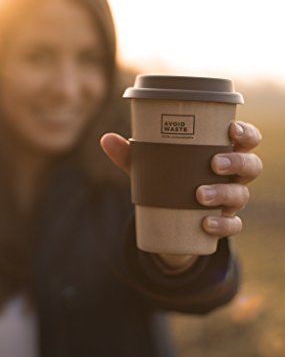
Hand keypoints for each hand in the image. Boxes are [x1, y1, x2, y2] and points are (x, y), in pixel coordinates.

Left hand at [100, 121, 262, 269]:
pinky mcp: (224, 222)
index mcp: (222, 152)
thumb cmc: (168, 178)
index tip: (230, 131)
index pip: (247, 139)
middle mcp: (233, 175)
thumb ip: (130, 154)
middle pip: (251, 165)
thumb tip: (105, 139)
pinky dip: (222, 225)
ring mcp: (231, 199)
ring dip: (225, 193)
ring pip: (242, 194)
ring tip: (200, 195)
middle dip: (236, 162)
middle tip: (214, 163)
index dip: (246, 134)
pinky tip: (206, 224)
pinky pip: (233, 225)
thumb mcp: (150, 167)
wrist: (171, 218)